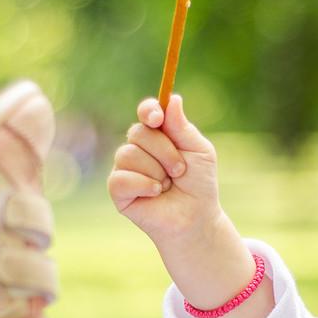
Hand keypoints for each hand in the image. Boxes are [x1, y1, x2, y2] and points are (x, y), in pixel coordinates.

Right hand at [108, 94, 221, 246]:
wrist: (195, 218)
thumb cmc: (199, 184)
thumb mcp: (199, 152)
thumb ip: (183, 128)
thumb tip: (172, 99)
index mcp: (158, 133)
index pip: (146, 112)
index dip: (148, 110)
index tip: (156, 117)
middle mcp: (138, 147)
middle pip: (138, 132)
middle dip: (164, 151)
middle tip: (180, 170)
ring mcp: (125, 167)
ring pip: (128, 153)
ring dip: (156, 171)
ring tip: (167, 185)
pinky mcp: (117, 189)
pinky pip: (122, 177)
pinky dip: (144, 185)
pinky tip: (155, 193)